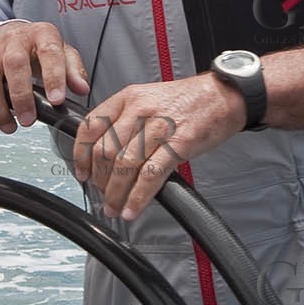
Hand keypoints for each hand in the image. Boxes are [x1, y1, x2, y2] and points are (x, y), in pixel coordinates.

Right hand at [0, 21, 87, 132]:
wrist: (10, 37)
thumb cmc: (38, 51)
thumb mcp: (62, 56)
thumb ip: (73, 71)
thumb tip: (81, 88)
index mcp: (41, 34)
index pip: (49, 52)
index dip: (53, 77)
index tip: (56, 101)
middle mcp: (13, 36)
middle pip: (14, 65)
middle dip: (21, 98)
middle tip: (28, 120)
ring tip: (9, 125)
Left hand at [72, 73, 244, 219]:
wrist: (223, 96)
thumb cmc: (186, 101)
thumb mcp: (147, 98)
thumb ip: (124, 120)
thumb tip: (103, 152)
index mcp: (127, 98)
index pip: (90, 127)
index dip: (80, 154)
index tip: (82, 172)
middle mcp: (139, 110)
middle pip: (105, 151)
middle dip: (99, 180)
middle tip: (102, 194)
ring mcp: (159, 127)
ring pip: (124, 165)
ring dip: (115, 193)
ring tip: (114, 207)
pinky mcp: (179, 145)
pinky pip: (151, 175)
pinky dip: (138, 196)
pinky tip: (132, 208)